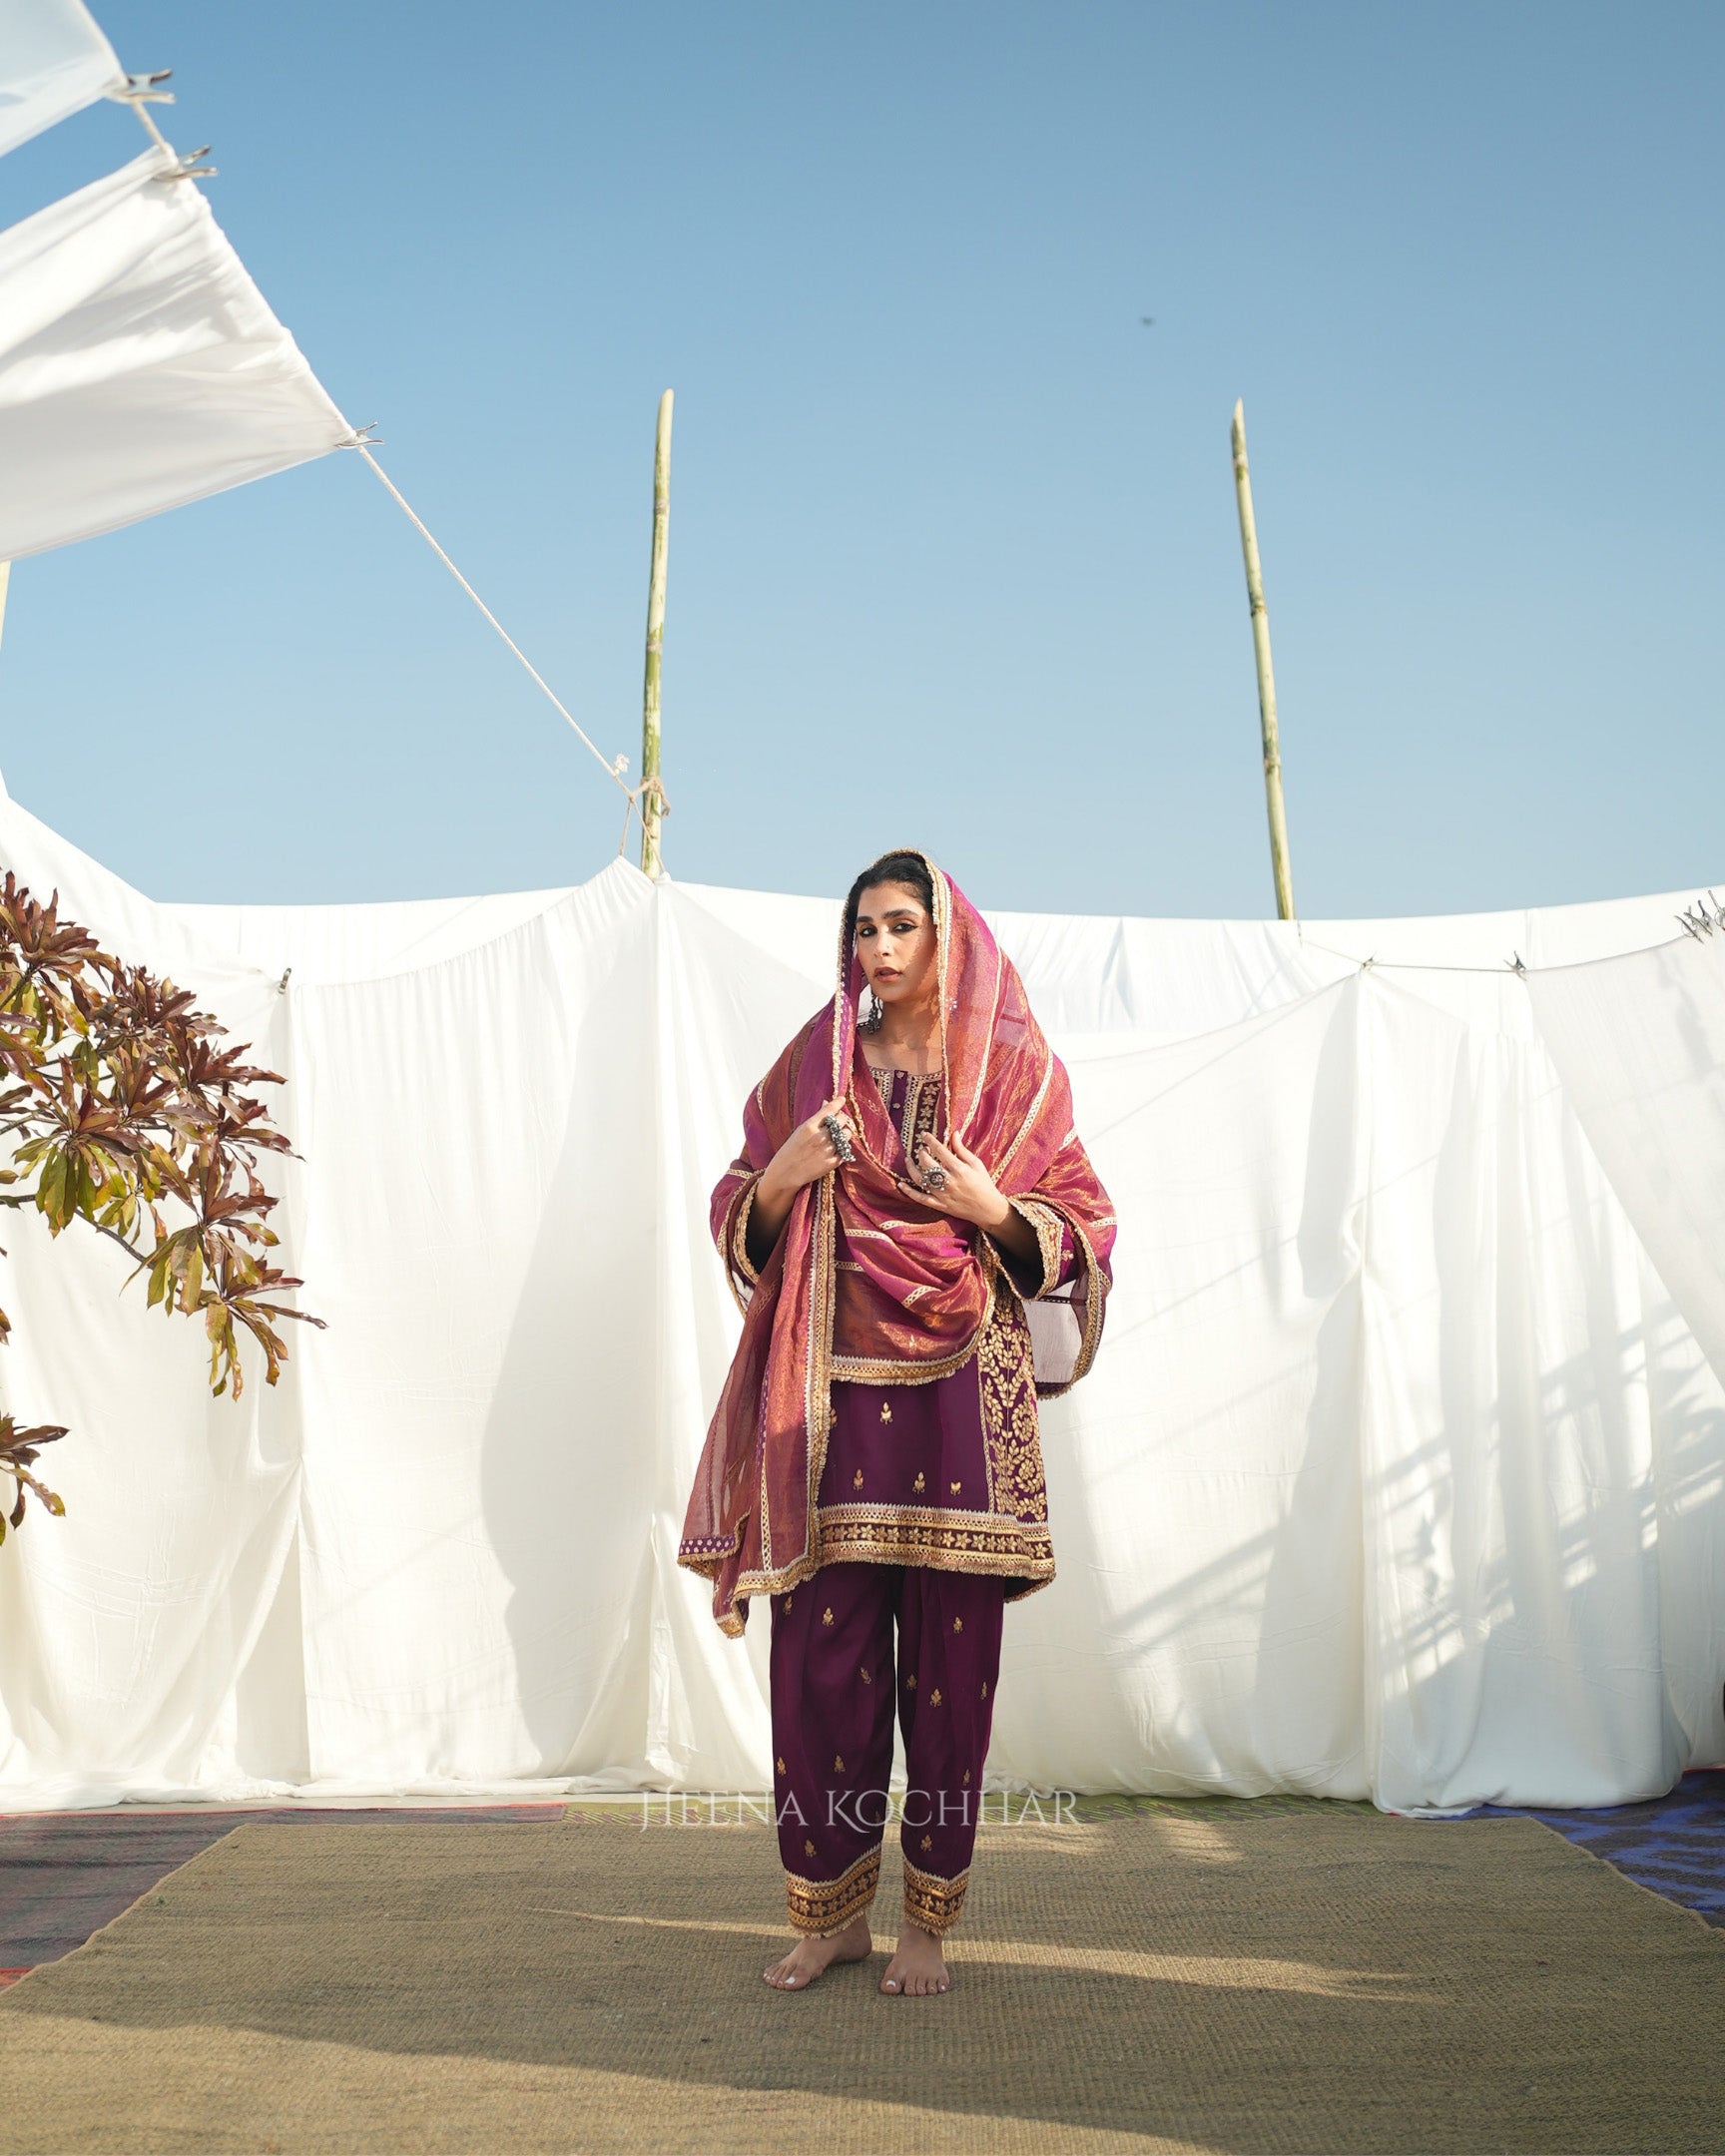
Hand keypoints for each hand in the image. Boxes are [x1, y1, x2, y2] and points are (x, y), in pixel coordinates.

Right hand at [751, 1097, 856, 1254]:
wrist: (786, 1173)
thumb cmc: (790, 1150)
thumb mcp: (799, 1131)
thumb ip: (815, 1119)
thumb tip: (826, 1103)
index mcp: (809, 1127)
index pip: (829, 1109)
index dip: (838, 1102)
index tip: (841, 1099)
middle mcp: (820, 1137)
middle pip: (842, 1120)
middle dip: (841, 1118)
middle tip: (838, 1121)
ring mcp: (827, 1150)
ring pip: (847, 1134)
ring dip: (844, 1133)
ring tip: (837, 1136)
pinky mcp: (832, 1162)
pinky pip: (845, 1150)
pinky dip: (843, 1148)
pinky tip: (836, 1148)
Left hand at [894, 1131, 1011, 1233]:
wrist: (988, 1209)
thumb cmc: (984, 1184)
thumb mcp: (976, 1164)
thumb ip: (962, 1149)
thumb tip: (954, 1133)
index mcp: (960, 1169)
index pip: (940, 1150)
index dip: (930, 1140)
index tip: (924, 1134)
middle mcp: (949, 1181)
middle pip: (928, 1163)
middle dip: (922, 1153)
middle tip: (921, 1149)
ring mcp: (943, 1194)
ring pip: (921, 1179)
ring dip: (911, 1168)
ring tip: (908, 1160)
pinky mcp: (940, 1205)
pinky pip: (921, 1198)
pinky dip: (909, 1192)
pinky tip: (901, 1184)